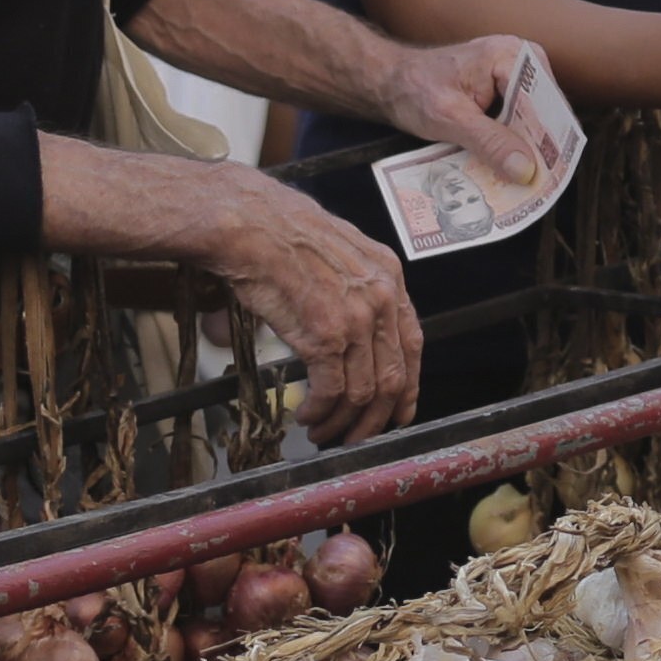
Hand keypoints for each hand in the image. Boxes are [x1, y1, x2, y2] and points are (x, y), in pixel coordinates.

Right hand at [201, 170, 421, 441]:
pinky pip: (332, 391)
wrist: (247, 224)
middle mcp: (380, 299)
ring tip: (321, 430)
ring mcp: (355, 318)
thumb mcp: (338, 253)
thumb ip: (357, 289)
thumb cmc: (279, 235)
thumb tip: (356, 333)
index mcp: (389, 276)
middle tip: (355, 437)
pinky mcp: (325, 335)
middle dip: (374, 418)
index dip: (407, 388)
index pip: (413, 345)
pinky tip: (305, 415)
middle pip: (392, 378)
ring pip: (364, 392)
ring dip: (341, 422)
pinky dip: (320, 412)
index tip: (398, 412)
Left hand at [390, 34, 553, 178]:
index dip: (549, 137)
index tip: (552, 171)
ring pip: (533, 116)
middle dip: (541, 144)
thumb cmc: (413, 90)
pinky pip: (519, 117)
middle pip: (544, 108)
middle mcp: (517, 58)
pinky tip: (511, 165)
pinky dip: (514, 141)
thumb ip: (490, 142)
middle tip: (541, 182)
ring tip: (529, 178)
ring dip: (528, 146)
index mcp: (508, 56)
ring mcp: (512, 73)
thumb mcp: (450, 119)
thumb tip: (526, 169)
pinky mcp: (503, 89)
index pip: (543, 101)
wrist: (388, 83)